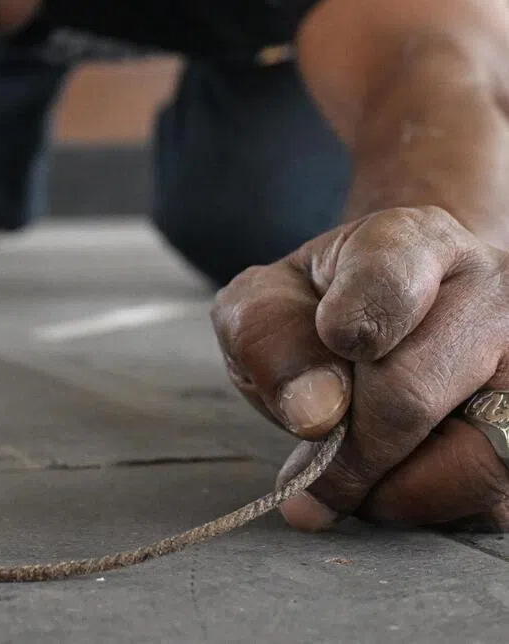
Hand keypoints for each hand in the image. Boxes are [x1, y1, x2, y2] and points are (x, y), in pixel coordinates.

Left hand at [211, 206, 508, 531]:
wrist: (387, 326)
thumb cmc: (316, 311)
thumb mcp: (263, 305)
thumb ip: (269, 340)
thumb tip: (317, 413)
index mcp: (415, 242)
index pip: (388, 281)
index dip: (344, 329)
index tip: (323, 349)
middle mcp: (491, 295)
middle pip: (411, 392)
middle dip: (345, 446)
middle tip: (309, 471)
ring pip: (468, 461)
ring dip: (388, 487)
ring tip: (348, 479)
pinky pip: (488, 501)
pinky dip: (425, 507)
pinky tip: (389, 483)